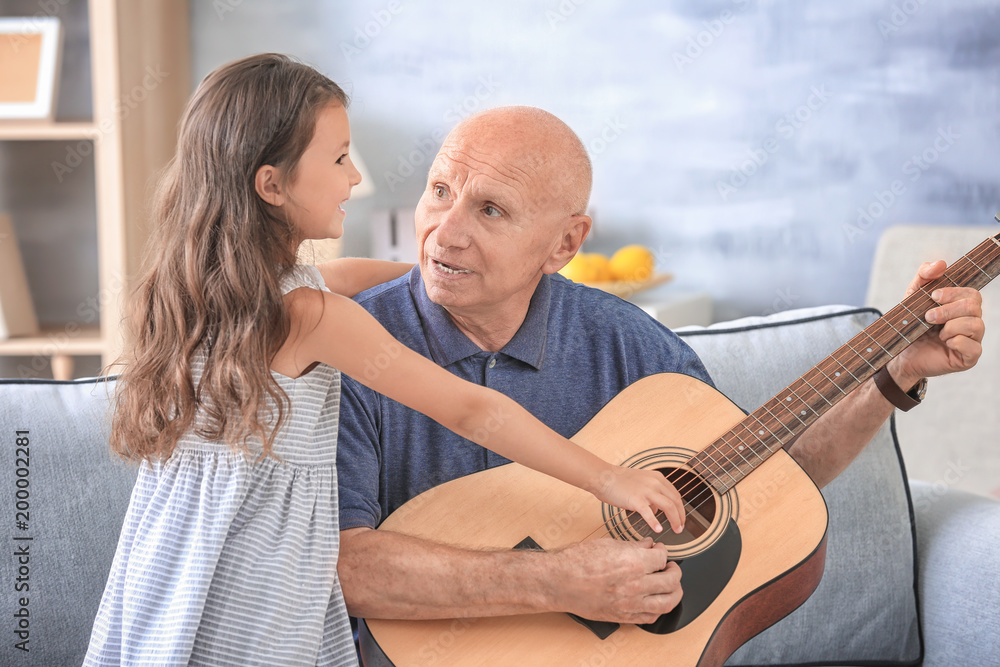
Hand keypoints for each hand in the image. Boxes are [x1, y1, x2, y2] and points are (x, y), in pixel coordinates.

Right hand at [551, 538, 680, 623]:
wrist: (559, 581)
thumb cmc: (577, 561)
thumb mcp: (608, 544)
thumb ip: (633, 546)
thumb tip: (648, 545)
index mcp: (632, 563)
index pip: (662, 557)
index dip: (663, 551)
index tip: (660, 550)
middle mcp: (635, 585)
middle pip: (671, 581)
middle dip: (674, 571)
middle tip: (670, 567)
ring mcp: (630, 603)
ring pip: (667, 603)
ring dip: (674, 593)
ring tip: (671, 585)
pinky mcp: (623, 616)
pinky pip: (650, 617)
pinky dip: (658, 609)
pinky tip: (656, 601)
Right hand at [592, 465, 685, 533]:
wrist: (602, 477)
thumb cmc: (618, 481)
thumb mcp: (641, 482)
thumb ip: (651, 493)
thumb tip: (656, 508)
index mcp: (657, 478)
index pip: (676, 495)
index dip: (681, 508)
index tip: (681, 518)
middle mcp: (654, 483)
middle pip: (675, 501)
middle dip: (681, 516)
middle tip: (681, 528)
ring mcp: (646, 491)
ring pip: (668, 506)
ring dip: (675, 520)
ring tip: (676, 530)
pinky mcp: (636, 499)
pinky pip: (649, 513)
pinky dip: (655, 522)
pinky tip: (658, 529)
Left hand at [888, 260, 984, 387]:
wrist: (899, 354)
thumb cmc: (910, 326)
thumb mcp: (912, 296)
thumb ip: (924, 276)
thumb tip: (941, 263)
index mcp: (962, 307)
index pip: (972, 293)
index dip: (953, 293)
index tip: (933, 297)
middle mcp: (972, 322)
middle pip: (974, 307)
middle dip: (947, 310)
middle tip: (928, 317)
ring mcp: (973, 340)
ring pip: (975, 325)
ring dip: (950, 327)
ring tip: (936, 333)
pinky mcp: (969, 358)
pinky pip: (973, 347)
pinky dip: (955, 342)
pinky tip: (944, 343)